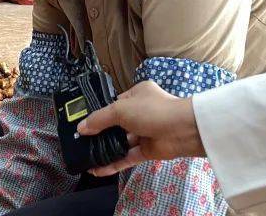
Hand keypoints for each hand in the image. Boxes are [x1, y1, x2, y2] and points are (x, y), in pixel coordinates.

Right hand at [77, 80, 204, 175]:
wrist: (184, 130)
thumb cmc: (152, 111)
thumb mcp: (121, 109)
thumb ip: (100, 119)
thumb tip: (81, 128)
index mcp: (137, 95)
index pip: (114, 104)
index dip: (99, 114)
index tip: (82, 125)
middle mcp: (141, 112)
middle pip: (116, 125)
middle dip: (100, 134)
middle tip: (81, 144)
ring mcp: (145, 132)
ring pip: (121, 143)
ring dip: (105, 151)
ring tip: (86, 158)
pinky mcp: (148, 151)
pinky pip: (127, 157)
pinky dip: (114, 164)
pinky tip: (98, 170)